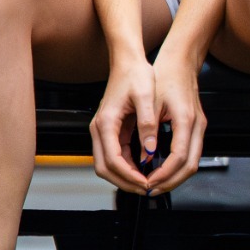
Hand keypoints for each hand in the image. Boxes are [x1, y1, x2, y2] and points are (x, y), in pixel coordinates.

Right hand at [89, 51, 203, 194]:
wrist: (128, 61)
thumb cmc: (136, 75)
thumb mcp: (146, 96)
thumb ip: (147, 124)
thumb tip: (150, 150)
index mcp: (106, 123)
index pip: (112, 160)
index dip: (128, 175)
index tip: (145, 183)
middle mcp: (99, 129)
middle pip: (105, 168)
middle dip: (125, 182)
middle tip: (147, 188)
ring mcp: (103, 131)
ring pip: (108, 164)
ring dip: (125, 176)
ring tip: (147, 182)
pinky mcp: (110, 130)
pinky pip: (115, 155)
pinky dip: (127, 166)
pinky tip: (144, 168)